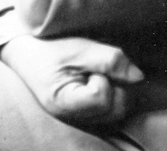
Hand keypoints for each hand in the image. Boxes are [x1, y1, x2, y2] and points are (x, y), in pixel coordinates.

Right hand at [0, 35, 143, 124]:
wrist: (28, 51)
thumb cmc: (49, 47)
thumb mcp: (78, 47)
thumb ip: (109, 59)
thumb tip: (138, 76)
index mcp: (65, 103)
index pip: (102, 98)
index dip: (104, 76)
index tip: (89, 63)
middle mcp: (74, 118)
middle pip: (116, 109)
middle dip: (117, 83)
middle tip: (98, 65)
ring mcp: (81, 119)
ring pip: (118, 111)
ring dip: (118, 88)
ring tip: (98, 71)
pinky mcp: (87, 114)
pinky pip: (112, 110)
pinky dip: (114, 93)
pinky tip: (101, 78)